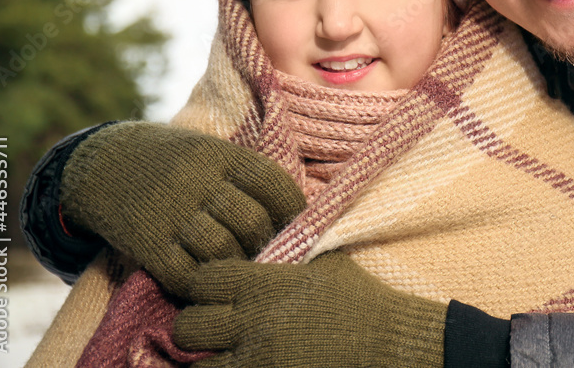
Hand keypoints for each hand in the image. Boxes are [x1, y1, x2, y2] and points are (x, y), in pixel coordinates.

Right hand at [60, 122, 305, 297]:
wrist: (103, 162)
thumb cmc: (171, 160)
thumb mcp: (209, 149)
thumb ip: (244, 174)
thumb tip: (293, 211)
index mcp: (220, 155)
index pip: (273, 184)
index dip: (293, 209)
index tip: (299, 224)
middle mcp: (198, 181)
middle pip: (252, 222)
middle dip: (267, 242)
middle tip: (268, 250)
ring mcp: (171, 212)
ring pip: (223, 250)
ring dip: (237, 264)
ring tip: (241, 265)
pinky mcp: (147, 241)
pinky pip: (185, 273)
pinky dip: (202, 281)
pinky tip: (209, 277)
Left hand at [174, 252, 446, 367]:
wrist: (384, 339)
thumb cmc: (356, 295)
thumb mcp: (322, 258)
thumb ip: (289, 245)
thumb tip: (271, 219)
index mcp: (263, 283)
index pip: (202, 279)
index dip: (203, 285)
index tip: (213, 290)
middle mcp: (251, 321)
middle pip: (188, 326)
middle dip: (195, 325)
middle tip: (209, 326)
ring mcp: (257, 357)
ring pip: (197, 365)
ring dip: (204, 360)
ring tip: (216, 354)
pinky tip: (233, 365)